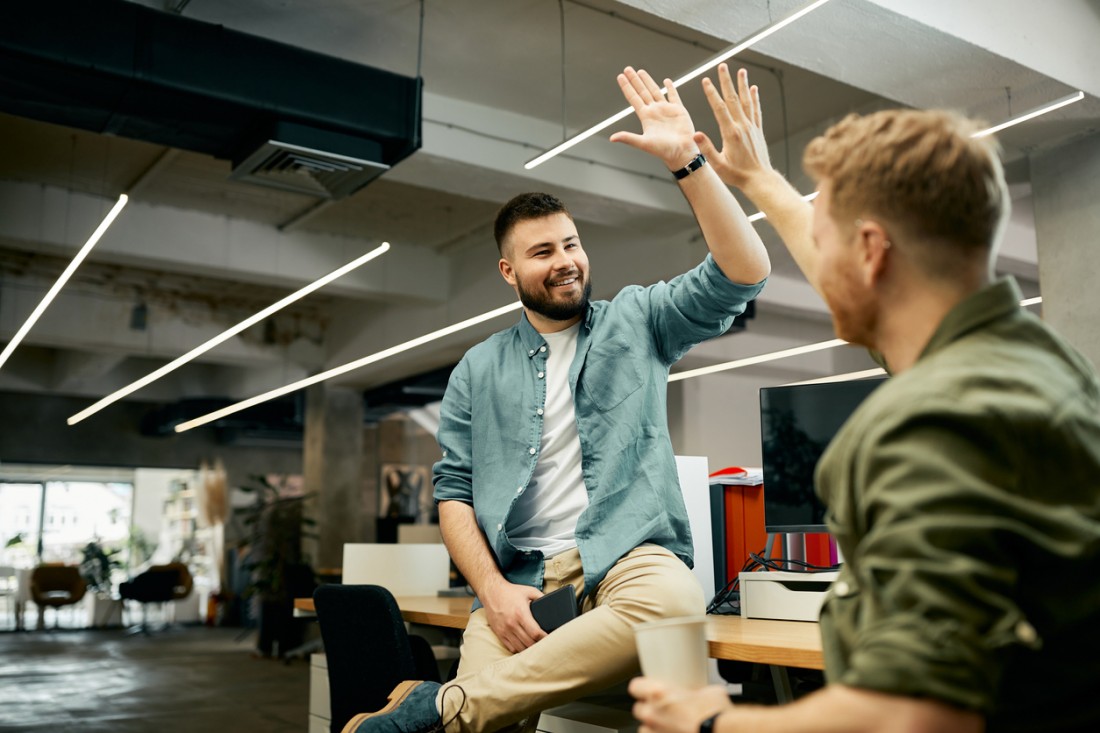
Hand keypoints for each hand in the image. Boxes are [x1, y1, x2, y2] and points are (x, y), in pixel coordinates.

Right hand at [480, 579, 546, 652]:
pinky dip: (519, 650)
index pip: (535, 633)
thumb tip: (552, 605)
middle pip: (529, 643)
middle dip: (539, 645)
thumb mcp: (529, 591)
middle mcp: (512, 624)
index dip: (544, 638)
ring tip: (536, 647)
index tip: (551, 639)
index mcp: (521, 613)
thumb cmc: (511, 592)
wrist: (491, 592)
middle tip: (546, 644)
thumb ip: (541, 597)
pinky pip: (511, 648)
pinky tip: (524, 646)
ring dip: (529, 649)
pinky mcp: (499, 633)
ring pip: (520, 648)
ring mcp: (504, 630)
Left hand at [610, 67, 700, 171]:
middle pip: (642, 92)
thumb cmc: (663, 150)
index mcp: (646, 117)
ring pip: (655, 91)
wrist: (681, 153)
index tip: (620, 77)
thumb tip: (612, 138)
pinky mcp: (678, 110)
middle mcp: (654, 111)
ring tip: (640, 71)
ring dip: (648, 81)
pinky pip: (674, 96)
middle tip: (627, 69)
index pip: (633, 98)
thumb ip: (628, 138)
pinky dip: (670, 88)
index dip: (627, 87)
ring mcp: (666, 109)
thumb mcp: (643, 143)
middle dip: (634, 80)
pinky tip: (666, 81)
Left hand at [630, 678, 732, 732]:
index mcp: (659, 693)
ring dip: (653, 728)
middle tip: (663, 710)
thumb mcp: (709, 691)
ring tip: (667, 727)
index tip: (647, 690)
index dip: (641, 688)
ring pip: (643, 729)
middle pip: (638, 710)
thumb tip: (704, 693)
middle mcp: (653, 713)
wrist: (722, 732)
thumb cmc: (715, 714)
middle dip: (648, 710)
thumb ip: (699, 691)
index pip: (635, 687)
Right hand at [696, 65, 772, 189]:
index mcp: (731, 133)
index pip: (719, 108)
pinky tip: (753, 89)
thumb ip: (707, 148)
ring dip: (742, 85)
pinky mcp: (758, 130)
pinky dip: (754, 98)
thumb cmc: (737, 174)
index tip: (706, 80)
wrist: (759, 179)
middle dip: (726, 81)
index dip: (712, 93)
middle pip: (733, 99)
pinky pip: (756, 110)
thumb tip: (696, 135)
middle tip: (723, 66)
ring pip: (746, 101)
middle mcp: (743, 127)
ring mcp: (752, 127)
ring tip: (741, 71)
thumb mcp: (718, 164)